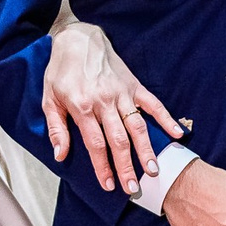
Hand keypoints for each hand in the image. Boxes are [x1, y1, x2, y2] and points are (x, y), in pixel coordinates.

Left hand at [43, 20, 185, 192]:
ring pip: (137, 126)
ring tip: (154, 169)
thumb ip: (56, 129)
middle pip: (119, 140)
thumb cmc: (61, 71)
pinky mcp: (133, 85)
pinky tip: (177, 133)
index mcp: (83, 107)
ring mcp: (122, 93)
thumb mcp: (48, 99)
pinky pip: (152, 103)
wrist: (78, 38)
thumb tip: (60, 155)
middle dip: (127, 166)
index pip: (96, 144)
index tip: (108, 185)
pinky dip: (166, 118)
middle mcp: (105, 102)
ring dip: (146, 149)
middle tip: (134, 187)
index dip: (103, 166)